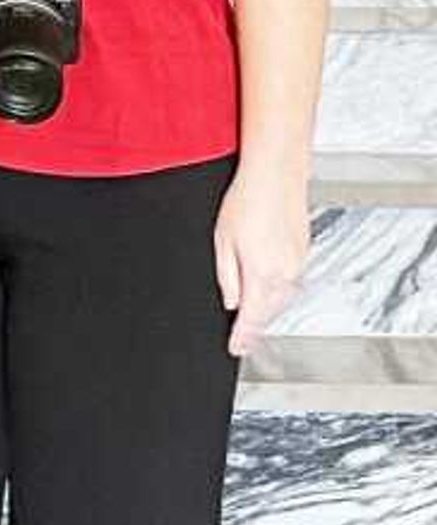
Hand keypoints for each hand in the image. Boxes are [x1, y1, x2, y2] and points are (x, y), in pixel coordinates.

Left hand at [214, 166, 310, 357]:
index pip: (252, 318)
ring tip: (252, 322)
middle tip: (242, 341)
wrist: (276, 175)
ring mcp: (297, 263)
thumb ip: (227, 277)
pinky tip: (266, 292)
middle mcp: (285, 273)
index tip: (236, 349)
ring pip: (282, 299)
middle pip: (270, 312)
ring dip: (267, 311)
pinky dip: (277, 294)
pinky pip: (289, 283)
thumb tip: (231, 302)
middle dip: (255, 328)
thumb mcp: (222, 241)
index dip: (243, 337)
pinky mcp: (302, 252)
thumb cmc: (245, 202)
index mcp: (263, 274)